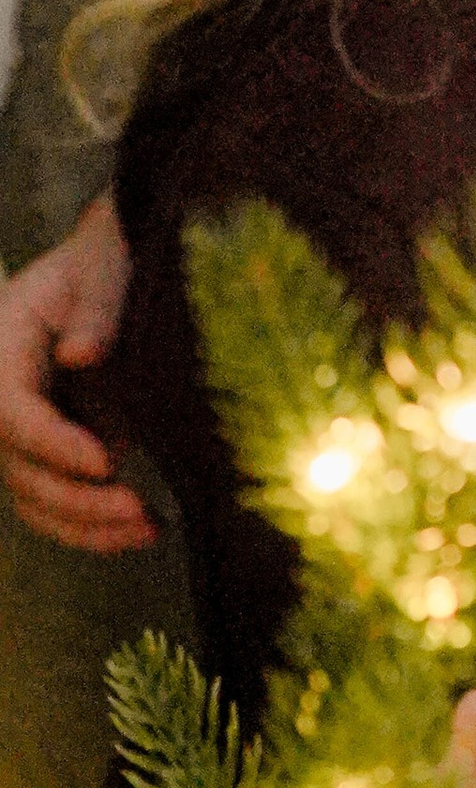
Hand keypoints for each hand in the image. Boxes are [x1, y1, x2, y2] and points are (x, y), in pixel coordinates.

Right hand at [0, 195, 149, 550]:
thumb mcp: (107, 263)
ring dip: (85, 526)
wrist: (116, 265)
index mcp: (3, 343)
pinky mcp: (57, 451)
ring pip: (33, 497)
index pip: (9, 409)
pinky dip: (92, 528)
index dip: (51, 443)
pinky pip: (57, 502)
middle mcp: (5, 392)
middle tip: (139, 508)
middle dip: (75, 499)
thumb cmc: (111, 255)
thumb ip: (97, 305)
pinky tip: (142, 532)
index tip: (106, 461)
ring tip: (149, 529)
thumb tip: (81, 356)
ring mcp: (29, 428)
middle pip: (18, 466)